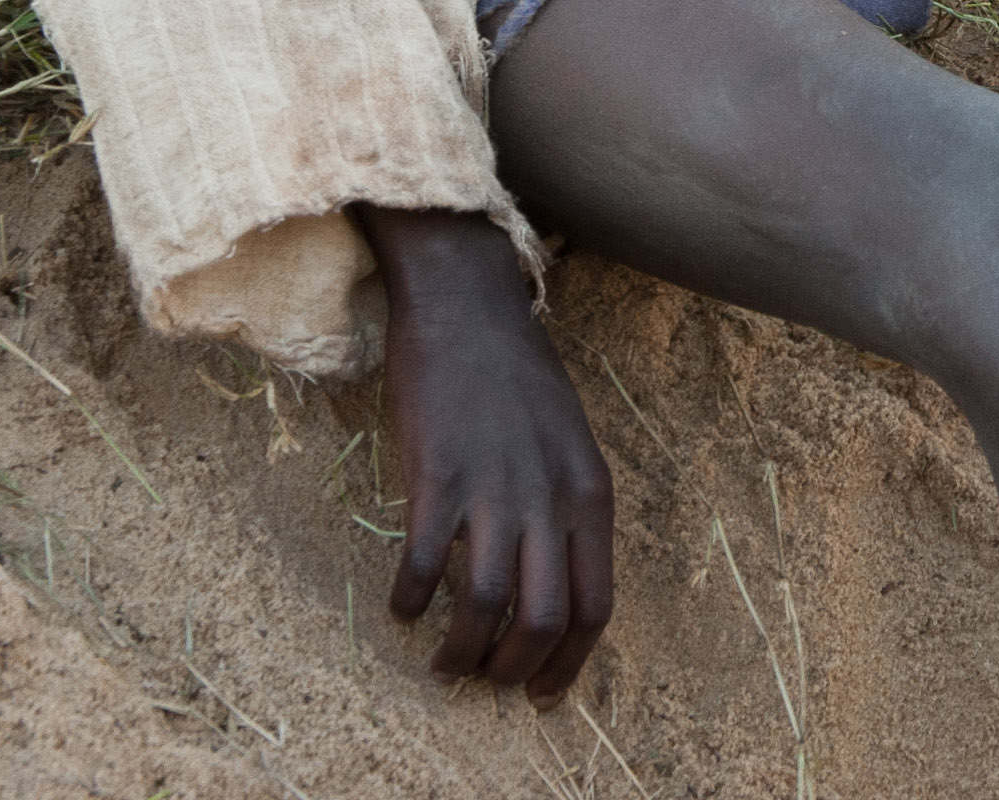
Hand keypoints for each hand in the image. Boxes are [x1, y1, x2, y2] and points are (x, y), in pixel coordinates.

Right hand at [359, 207, 611, 700]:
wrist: (468, 306)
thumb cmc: (518, 375)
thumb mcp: (571, 444)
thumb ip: (567, 510)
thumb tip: (553, 584)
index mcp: (591, 494)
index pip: (597, 606)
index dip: (570, 662)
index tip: (545, 692)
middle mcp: (551, 498)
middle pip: (543, 620)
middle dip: (515, 671)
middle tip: (489, 683)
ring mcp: (495, 489)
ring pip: (485, 607)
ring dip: (462, 653)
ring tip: (445, 665)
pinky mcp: (437, 477)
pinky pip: (421, 566)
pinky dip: (408, 601)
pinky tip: (401, 607)